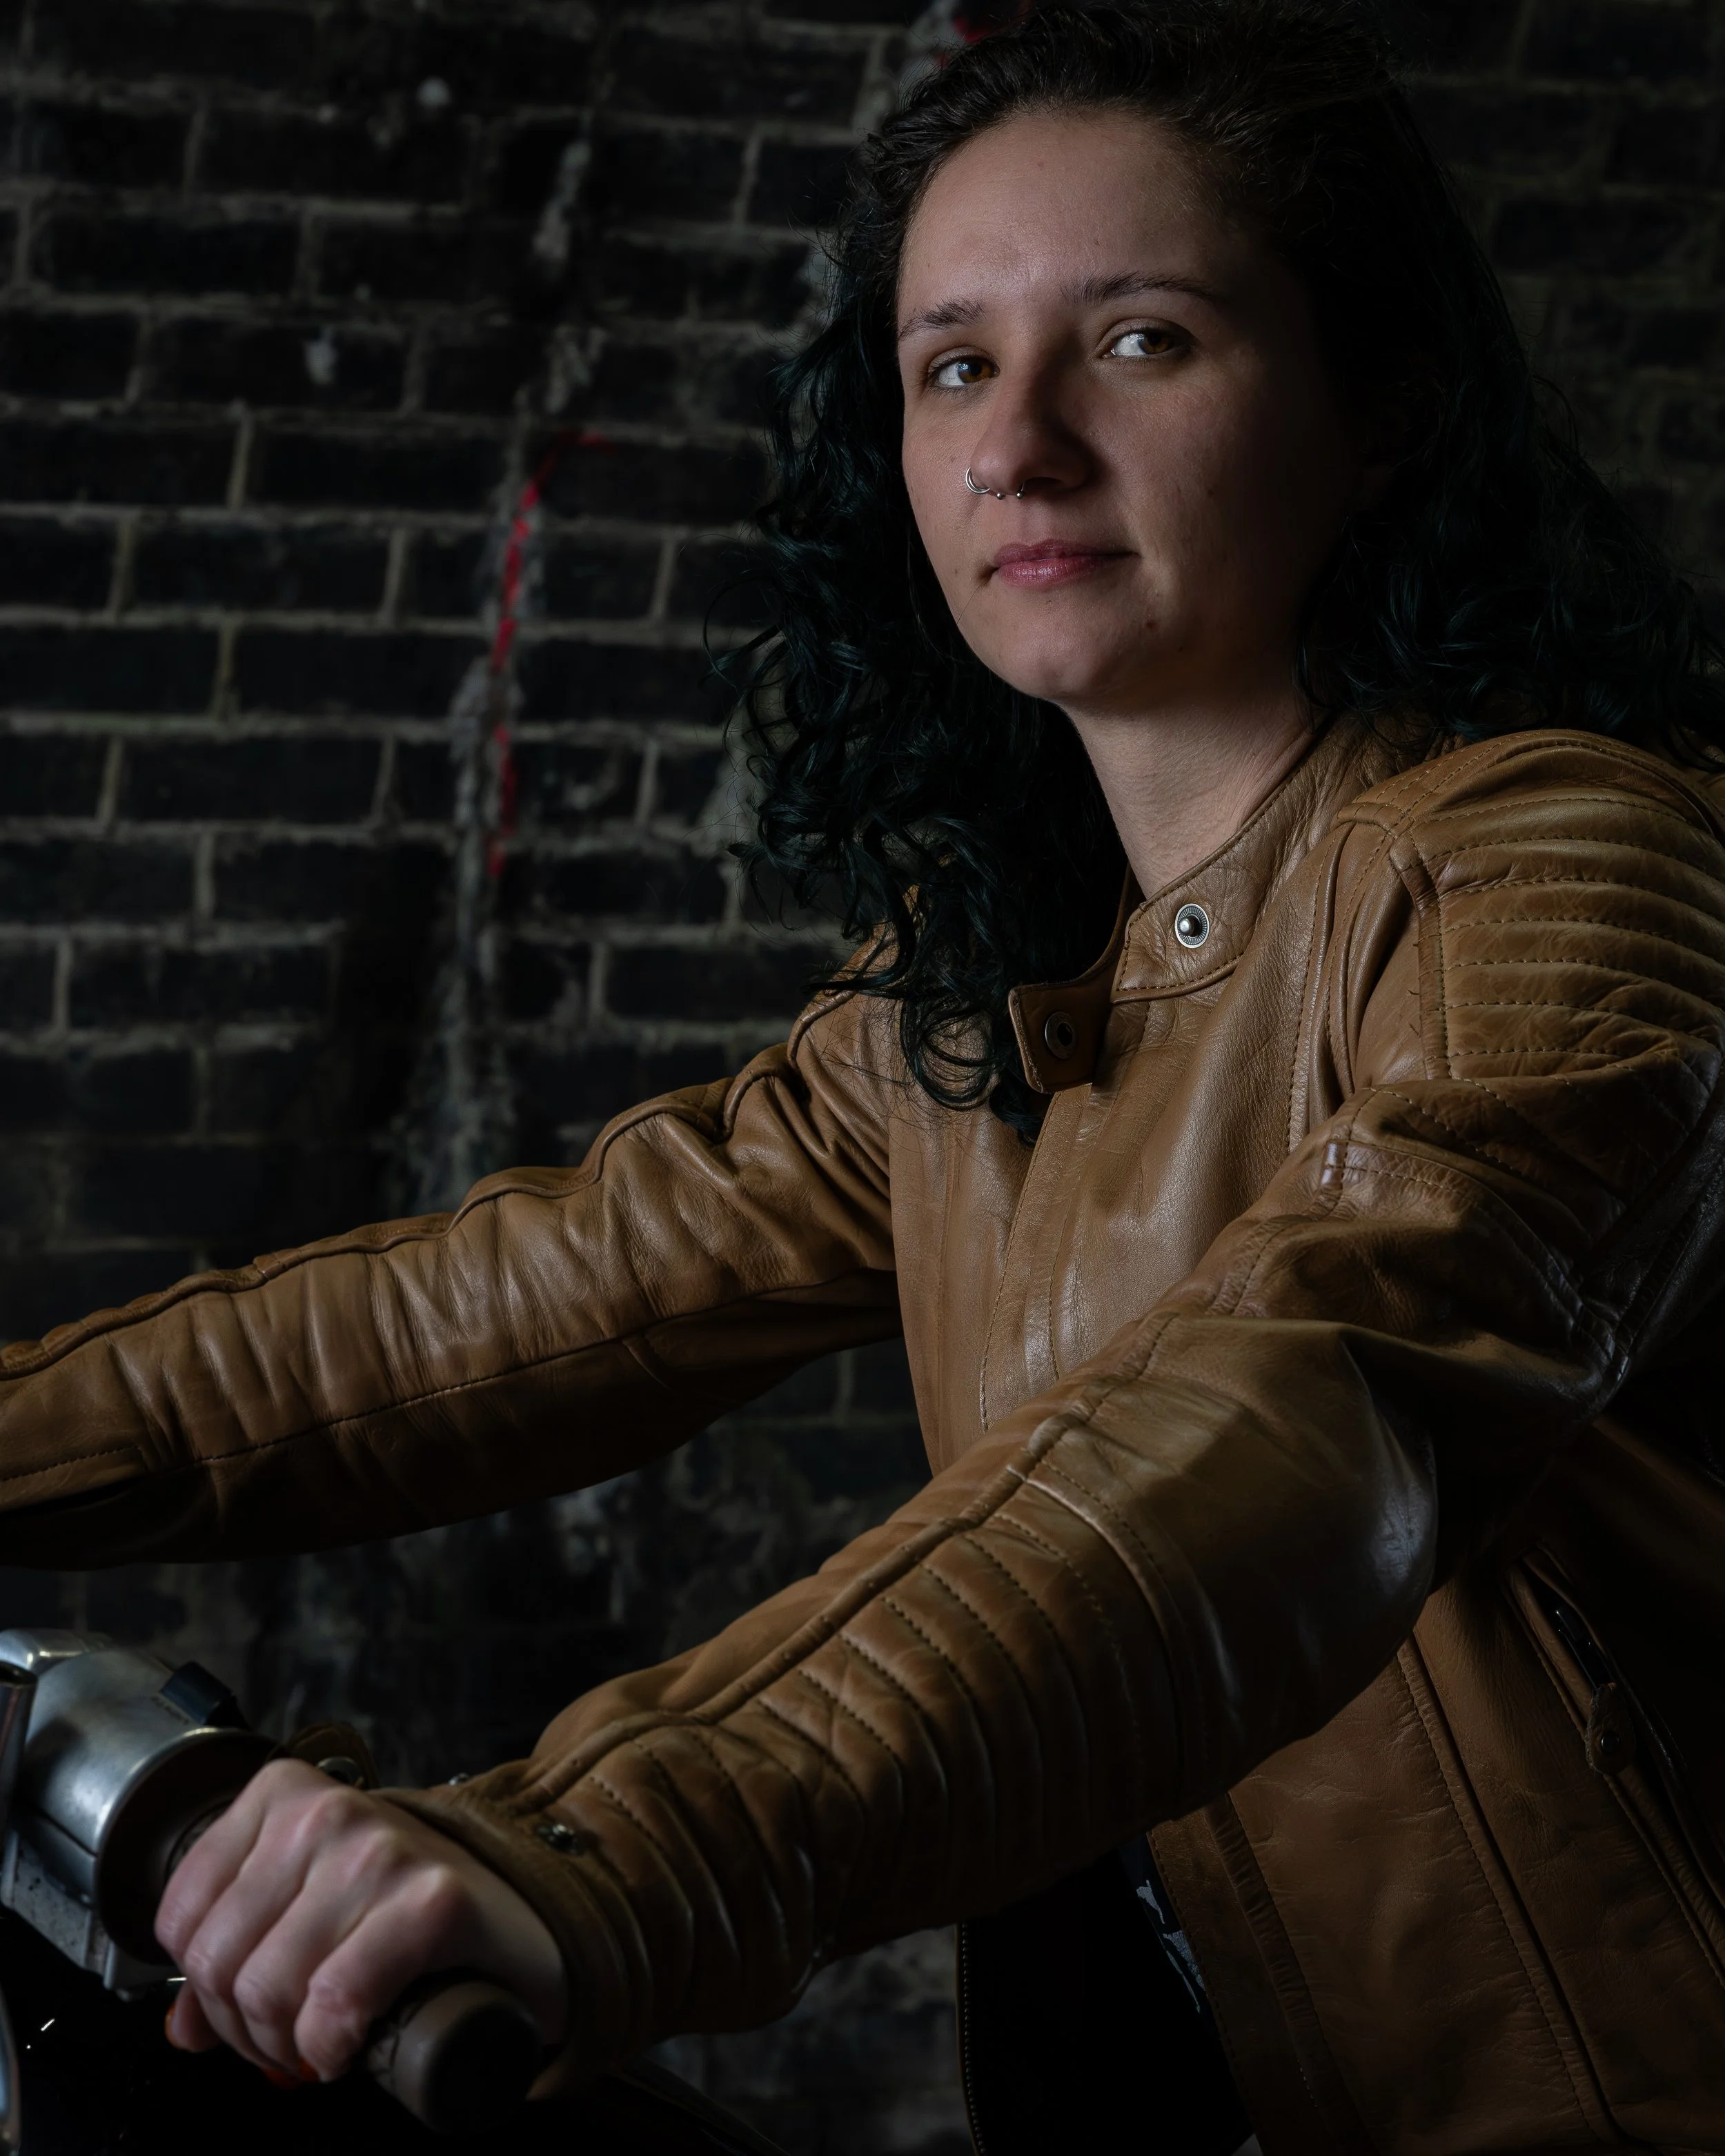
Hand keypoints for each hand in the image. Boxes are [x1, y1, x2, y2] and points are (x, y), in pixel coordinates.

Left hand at [156, 1759, 567, 2081]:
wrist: (516, 1914)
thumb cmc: (404, 1911)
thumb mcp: (307, 1906)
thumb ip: (237, 1952)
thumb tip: (181, 2026)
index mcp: (284, 1795)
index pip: (182, 1916)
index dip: (202, 1987)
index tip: (245, 2003)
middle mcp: (327, 1809)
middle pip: (220, 1961)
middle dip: (245, 2028)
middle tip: (286, 2036)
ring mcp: (381, 1850)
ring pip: (270, 1989)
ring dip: (288, 2047)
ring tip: (321, 2039)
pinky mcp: (431, 1901)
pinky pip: (335, 2005)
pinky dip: (331, 2047)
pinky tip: (350, 2044)